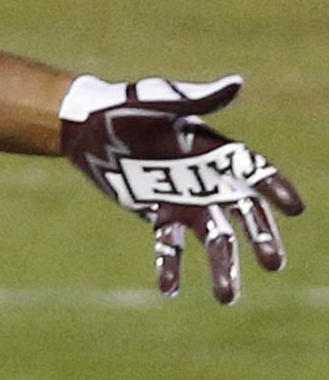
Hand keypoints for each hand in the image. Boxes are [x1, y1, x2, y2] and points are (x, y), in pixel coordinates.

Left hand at [60, 74, 302, 301]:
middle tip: (274, 263)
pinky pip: (170, 246)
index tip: (294, 208)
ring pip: (214, 238)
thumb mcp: (159, 99)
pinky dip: (171, 267)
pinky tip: (171, 291)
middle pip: (244, 213)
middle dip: (261, 237)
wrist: (85, 126)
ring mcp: (185, 200)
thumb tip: (237, 82)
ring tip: (226, 298)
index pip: (255, 171)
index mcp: (215, 151)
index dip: (275, 187)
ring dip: (222, 267)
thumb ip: (197, 97)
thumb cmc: (126, 106)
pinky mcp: (158, 214)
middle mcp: (208, 180)